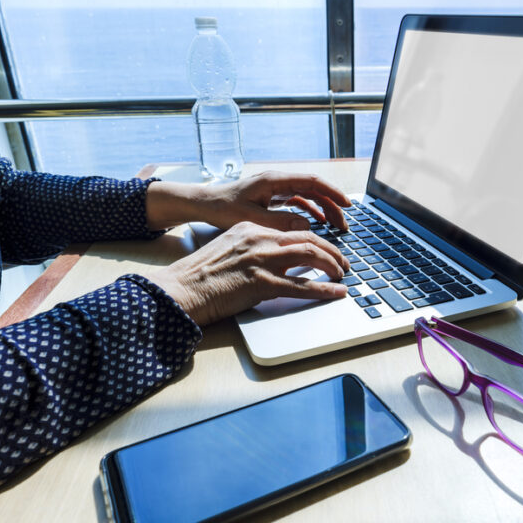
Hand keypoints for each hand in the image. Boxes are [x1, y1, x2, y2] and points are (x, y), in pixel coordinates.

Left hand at [145, 171, 351, 231]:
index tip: (347, 205)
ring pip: (307, 196)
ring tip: (337, 226)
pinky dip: (310, 211)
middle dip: (332, 205)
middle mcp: (277, 181)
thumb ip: (280, 223)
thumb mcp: (252, 219)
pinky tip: (318, 223)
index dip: (332, 193)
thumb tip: (307, 227)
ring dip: (323, 210)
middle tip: (345, 224)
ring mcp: (275, 188)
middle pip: (314, 189)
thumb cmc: (222, 209)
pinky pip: (298, 202)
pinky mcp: (271, 197)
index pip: (311, 182)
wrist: (203, 204)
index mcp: (273, 180)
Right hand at [147, 221, 349, 325]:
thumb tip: (278, 262)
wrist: (179, 290)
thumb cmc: (198, 277)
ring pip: (311, 255)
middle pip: (308, 238)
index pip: (293, 229)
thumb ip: (253, 250)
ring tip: (343, 275)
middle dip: (332, 251)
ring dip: (333, 265)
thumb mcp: (228, 251)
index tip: (327, 250)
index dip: (316, 240)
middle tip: (343, 264)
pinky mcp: (261, 283)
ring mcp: (261, 260)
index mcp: (250, 228)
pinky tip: (337, 293)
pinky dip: (324, 290)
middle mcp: (259, 239)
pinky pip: (302, 286)